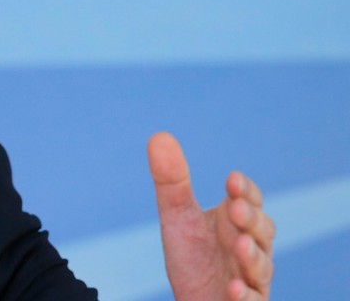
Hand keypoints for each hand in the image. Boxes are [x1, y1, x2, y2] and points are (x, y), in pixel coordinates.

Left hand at [148, 132, 274, 300]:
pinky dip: (246, 295)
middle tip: (234, 207)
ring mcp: (250, 278)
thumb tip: (159, 135)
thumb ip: (172, 181)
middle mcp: (250, 248)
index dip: (245, 191)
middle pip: (261, 230)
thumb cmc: (193, 258)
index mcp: (235, 222)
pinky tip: (234, 288)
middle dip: (250, 218)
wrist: (194, 300)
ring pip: (262, 266)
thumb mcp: (178, 218)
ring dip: (253, 256)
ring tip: (240, 245)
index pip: (248, 201)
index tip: (231, 180)